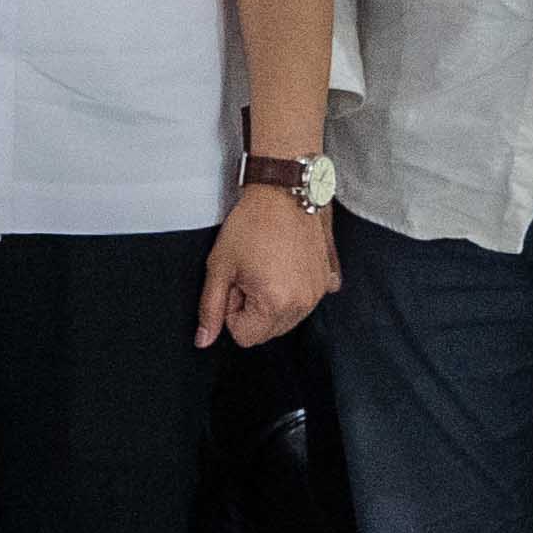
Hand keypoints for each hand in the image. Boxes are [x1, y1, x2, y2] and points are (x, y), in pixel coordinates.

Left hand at [198, 188, 338, 349]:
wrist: (283, 192)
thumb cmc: (250, 225)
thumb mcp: (219, 267)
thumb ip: (211, 309)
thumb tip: (204, 341)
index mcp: (275, 304)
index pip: (244, 336)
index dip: (232, 311)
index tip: (235, 282)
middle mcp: (303, 304)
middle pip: (267, 331)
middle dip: (252, 309)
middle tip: (250, 273)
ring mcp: (319, 293)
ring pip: (286, 319)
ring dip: (271, 301)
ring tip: (266, 266)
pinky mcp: (328, 280)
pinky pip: (305, 301)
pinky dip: (293, 290)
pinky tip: (284, 265)